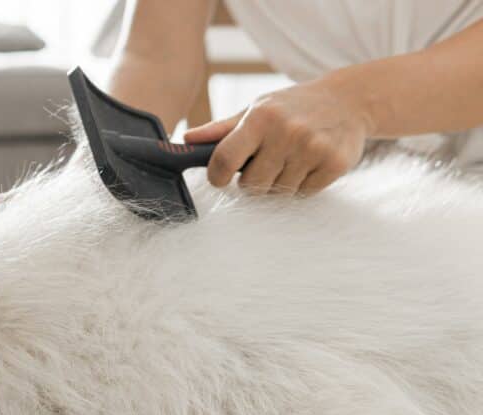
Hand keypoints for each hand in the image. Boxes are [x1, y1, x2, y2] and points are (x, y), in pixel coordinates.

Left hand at [185, 78, 373, 194]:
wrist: (348, 100)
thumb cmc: (291, 107)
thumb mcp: (256, 109)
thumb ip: (221, 130)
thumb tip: (186, 139)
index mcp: (260, 117)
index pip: (225, 160)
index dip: (218, 177)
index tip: (220, 178)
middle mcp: (286, 131)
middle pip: (252, 186)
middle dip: (254, 181)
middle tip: (266, 163)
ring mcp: (312, 148)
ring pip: (278, 192)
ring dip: (280, 183)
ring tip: (291, 159)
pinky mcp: (334, 164)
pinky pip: (304, 194)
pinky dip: (302, 185)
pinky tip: (310, 163)